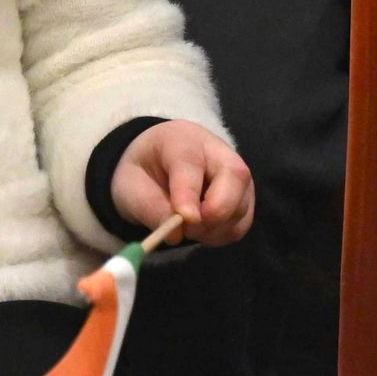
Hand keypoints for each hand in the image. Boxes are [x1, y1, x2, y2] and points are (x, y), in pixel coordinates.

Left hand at [107, 120, 255, 248]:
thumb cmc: (144, 171)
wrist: (159, 164)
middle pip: (234, 177)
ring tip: (185, 226)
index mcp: (182, 140)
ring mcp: (238, 176)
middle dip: (215, 212)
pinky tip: (199, 230)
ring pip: (241, 206)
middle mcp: (218, 152)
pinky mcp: (246, 198)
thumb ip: (150, 207)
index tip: (186, 218)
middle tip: (188, 229)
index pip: (190, 163)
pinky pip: (241, 225)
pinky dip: (220, 235)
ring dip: (213, 229)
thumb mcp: (130, 185)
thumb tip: (176, 234)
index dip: (189, 193)